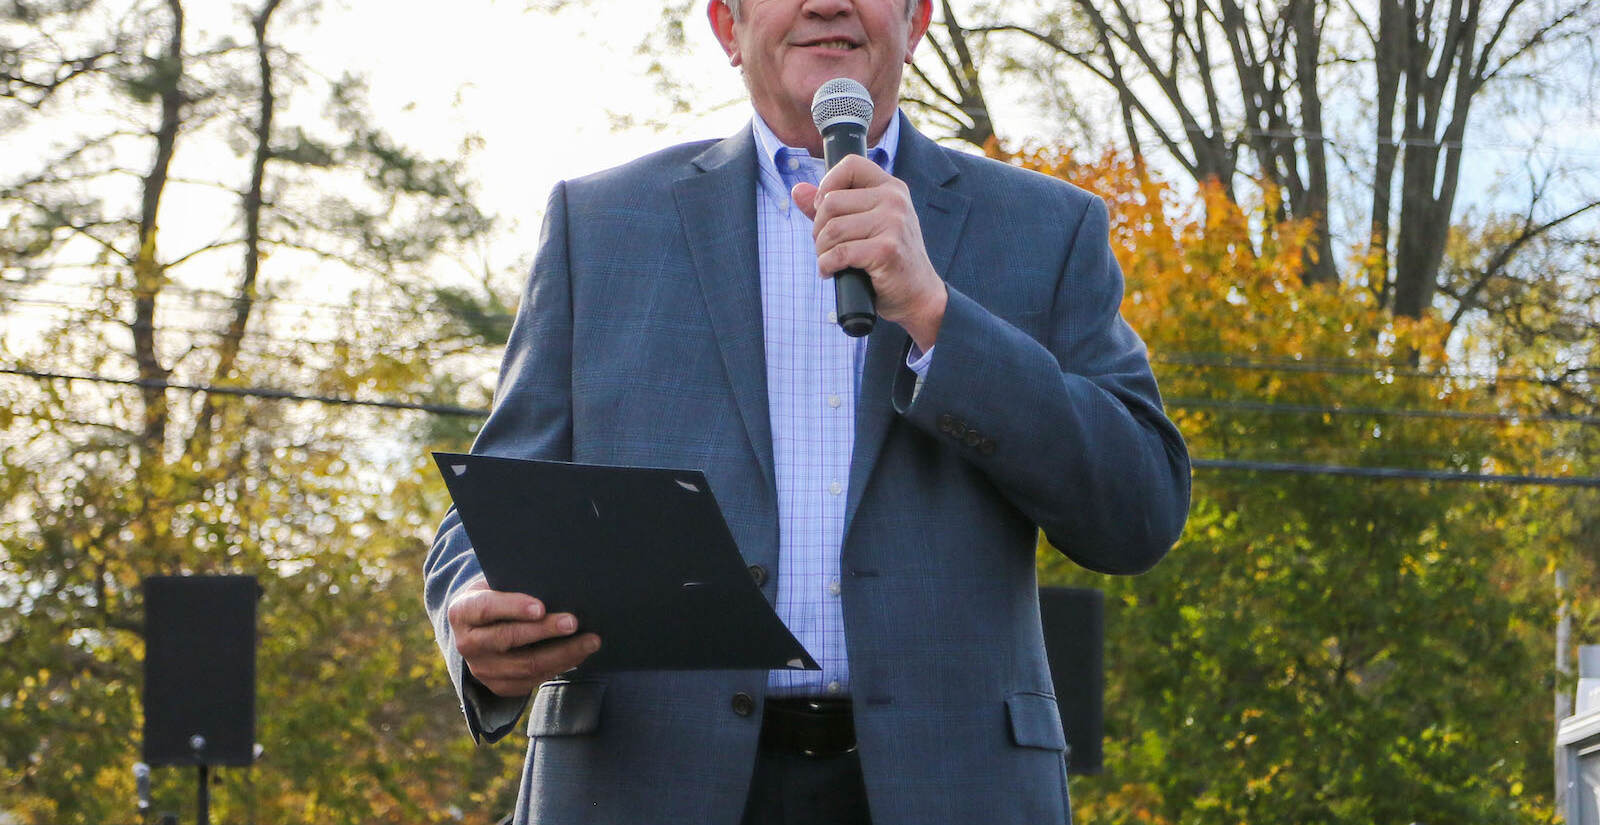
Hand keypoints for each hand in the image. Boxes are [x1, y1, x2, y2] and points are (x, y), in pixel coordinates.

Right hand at [447, 576, 600, 696]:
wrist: (479, 627)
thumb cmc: (497, 596)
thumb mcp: (497, 584)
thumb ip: (517, 584)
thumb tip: (558, 583)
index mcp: (462, 612)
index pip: (486, 608)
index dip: (514, 607)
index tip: (542, 606)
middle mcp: (467, 644)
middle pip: (508, 639)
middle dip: (545, 631)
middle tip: (574, 622)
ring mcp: (482, 669)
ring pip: (525, 665)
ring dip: (562, 653)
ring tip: (590, 641)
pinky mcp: (498, 686)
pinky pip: (532, 680)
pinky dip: (559, 666)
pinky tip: (579, 654)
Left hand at [792, 155, 947, 349]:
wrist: (918, 295)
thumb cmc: (888, 260)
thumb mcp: (863, 226)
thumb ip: (831, 207)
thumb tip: (797, 190)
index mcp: (891, 187)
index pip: (850, 164)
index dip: (827, 184)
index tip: (825, 210)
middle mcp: (894, 200)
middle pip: (831, 202)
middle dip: (818, 229)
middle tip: (826, 247)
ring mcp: (893, 223)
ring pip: (832, 229)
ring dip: (821, 250)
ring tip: (829, 261)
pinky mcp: (886, 249)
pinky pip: (839, 253)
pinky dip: (827, 266)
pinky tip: (832, 272)